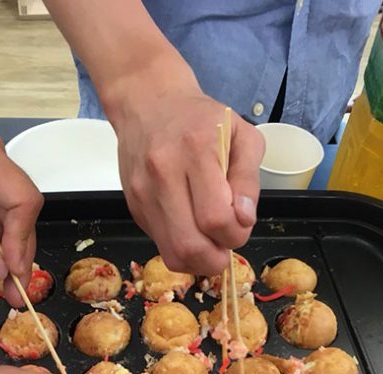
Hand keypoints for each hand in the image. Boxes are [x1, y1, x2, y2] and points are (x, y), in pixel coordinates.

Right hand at [106, 72, 264, 274]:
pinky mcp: (133, 205)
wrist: (148, 104)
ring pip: (172, 253)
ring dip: (199, 260)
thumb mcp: (242, 135)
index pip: (216, 218)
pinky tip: (192, 230)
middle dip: (217, 257)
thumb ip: (249, 178)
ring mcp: (143, 193)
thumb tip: (244, 219)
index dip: (235, 234)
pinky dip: (182, 249)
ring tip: (211, 243)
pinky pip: (160, 244)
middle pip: (190, 244)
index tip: (241, 224)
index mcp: (195, 150)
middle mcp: (163, 173)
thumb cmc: (201, 119)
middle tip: (226, 244)